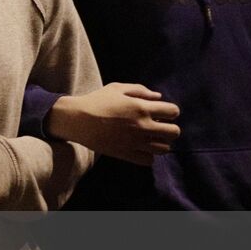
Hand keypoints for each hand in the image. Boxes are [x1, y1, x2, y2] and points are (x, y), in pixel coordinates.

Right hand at [46, 83, 180, 165]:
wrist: (77, 119)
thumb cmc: (96, 101)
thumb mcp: (117, 88)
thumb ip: (140, 90)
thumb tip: (158, 97)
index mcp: (142, 107)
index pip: (173, 112)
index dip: (169, 111)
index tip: (161, 113)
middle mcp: (143, 126)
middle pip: (174, 132)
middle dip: (169, 128)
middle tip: (157, 126)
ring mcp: (135, 142)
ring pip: (164, 148)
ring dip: (160, 142)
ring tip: (149, 138)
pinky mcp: (126, 154)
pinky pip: (149, 160)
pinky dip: (148, 155)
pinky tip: (140, 148)